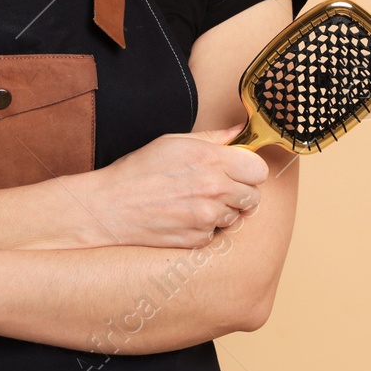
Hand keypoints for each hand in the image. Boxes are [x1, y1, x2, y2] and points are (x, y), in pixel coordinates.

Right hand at [83, 124, 269, 248]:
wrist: (111, 207)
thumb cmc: (139, 171)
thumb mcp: (174, 142)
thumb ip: (213, 138)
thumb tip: (239, 130)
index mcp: (211, 160)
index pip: (259, 170)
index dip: (249, 169)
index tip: (238, 170)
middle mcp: (214, 189)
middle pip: (253, 196)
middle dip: (240, 192)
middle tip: (217, 187)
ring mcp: (207, 217)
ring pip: (236, 216)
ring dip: (223, 210)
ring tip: (194, 201)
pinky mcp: (199, 239)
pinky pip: (216, 232)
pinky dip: (205, 227)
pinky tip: (184, 216)